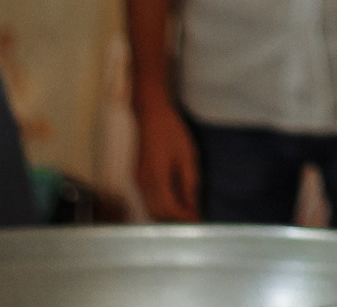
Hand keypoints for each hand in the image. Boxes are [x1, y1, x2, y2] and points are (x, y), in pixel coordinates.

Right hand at [134, 93, 202, 221]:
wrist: (151, 114)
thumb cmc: (171, 131)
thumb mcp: (187, 154)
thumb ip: (189, 182)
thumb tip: (193, 204)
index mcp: (157, 177)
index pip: (170, 208)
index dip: (185, 217)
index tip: (199, 220)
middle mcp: (144, 183)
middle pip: (158, 213)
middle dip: (176, 220)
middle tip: (194, 220)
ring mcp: (138, 180)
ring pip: (151, 208)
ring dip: (167, 215)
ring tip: (186, 212)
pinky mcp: (138, 176)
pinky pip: (148, 199)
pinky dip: (160, 206)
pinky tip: (174, 201)